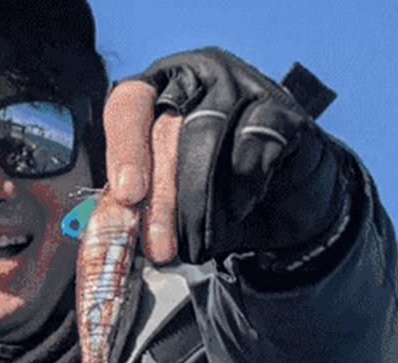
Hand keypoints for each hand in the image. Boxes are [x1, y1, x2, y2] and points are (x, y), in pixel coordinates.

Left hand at [103, 48, 349, 265]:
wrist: (280, 210)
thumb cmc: (215, 202)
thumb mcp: (169, 202)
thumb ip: (142, 204)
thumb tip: (117, 231)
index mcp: (158, 91)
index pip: (129, 105)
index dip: (124, 150)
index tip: (127, 197)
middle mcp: (198, 79)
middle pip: (167, 130)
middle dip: (161, 198)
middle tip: (159, 248)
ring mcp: (242, 87)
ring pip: (207, 134)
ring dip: (197, 200)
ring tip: (196, 244)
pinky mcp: (280, 112)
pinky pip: (254, 144)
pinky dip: (241, 186)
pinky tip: (236, 212)